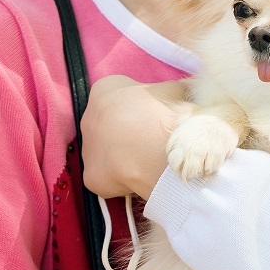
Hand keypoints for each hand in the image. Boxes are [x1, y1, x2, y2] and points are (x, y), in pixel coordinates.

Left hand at [80, 76, 189, 198]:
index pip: (118, 96)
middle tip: (151, 139)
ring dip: (123, 155)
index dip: (139, 107)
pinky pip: (107, 177)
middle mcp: (88, 117)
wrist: (160, 152)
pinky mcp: (92, 176)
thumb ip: (171, 89)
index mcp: (104, 90)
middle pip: (109, 125)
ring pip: (107, 152)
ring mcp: (88, 149)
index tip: (153, 116)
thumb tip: (181, 91)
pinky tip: (140, 176)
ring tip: (147, 160)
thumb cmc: (165, 116)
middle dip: (128, 131)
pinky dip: (122, 179)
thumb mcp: (174, 91)